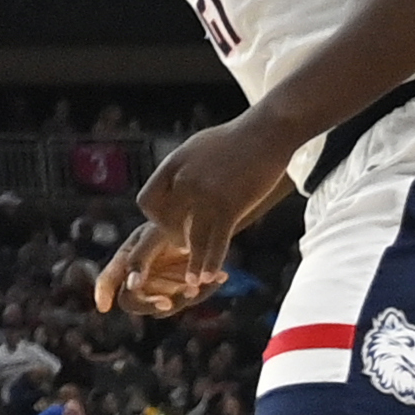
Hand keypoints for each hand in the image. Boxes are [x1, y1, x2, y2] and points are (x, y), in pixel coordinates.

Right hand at [93, 223, 215, 318]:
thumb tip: (132, 284)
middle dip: (150, 303)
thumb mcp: (154, 235)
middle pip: (134, 302)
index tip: (103, 307)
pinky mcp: (186, 290)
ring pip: (166, 305)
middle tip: (168, 302)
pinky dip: (206, 289)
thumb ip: (140, 258)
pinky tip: (221, 276)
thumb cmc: (174, 219)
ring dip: (182, 297)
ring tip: (198, 283)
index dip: (103, 293)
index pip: (110, 280)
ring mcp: (163, 286)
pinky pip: (192, 298)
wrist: (208, 217)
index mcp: (128, 259)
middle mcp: (141, 277)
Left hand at [126, 115, 291, 303]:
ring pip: (190, 238)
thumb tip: (173, 184)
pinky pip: (215, 242)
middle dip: (174, 239)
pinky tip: (210, 277)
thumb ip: (183, 169)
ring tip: (191, 282)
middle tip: (186, 247)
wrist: (267, 132)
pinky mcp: (229, 206)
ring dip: (191, 262)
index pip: (146, 201)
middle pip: (165, 223)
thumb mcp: (197, 148)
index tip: (169, 224)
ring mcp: (205, 195)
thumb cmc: (236, 138)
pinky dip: (211, 262)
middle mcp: (183, 181)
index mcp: (173, 165)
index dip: (154, 217)